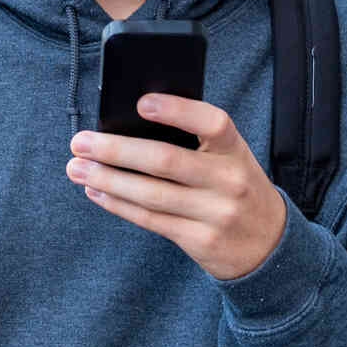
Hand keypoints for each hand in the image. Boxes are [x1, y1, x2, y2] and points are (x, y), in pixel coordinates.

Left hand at [65, 92, 287, 280]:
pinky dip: (118, 204)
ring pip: (150, 194)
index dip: (177, 110)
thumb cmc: (237, 187)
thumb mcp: (230, 158)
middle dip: (116, 149)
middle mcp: (228, 181)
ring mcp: (215, 213)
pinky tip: (97, 191)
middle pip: (165, 161)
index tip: (140, 103)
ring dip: (107, 179)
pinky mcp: (199, 241)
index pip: (212, 122)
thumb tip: (130, 125)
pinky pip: (150, 219)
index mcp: (236, 150)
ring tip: (77, 167)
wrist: (269, 243)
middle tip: (80, 141)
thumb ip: (195, 142)